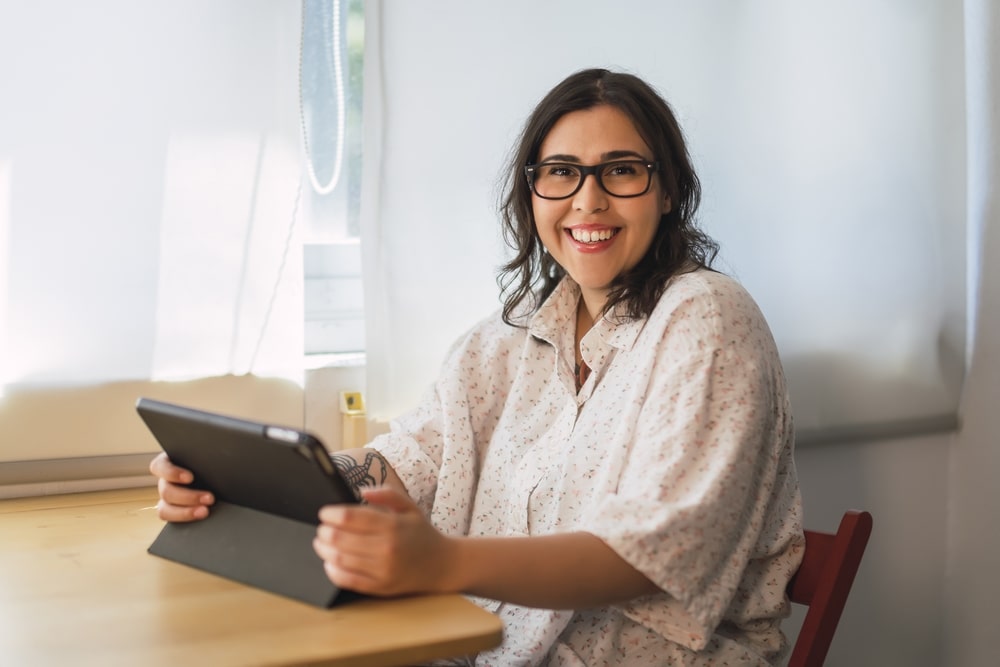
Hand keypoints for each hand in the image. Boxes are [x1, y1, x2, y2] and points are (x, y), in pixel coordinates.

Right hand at [148, 452, 213, 521]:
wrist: (221, 472)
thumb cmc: (214, 461)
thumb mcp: (209, 456)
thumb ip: (206, 457)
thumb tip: (216, 457)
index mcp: (170, 462)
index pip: (160, 466)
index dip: (172, 473)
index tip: (190, 478)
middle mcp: (166, 481)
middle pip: (166, 491)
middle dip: (188, 497)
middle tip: (210, 498)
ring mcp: (169, 497)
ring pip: (165, 509)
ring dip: (185, 512)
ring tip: (205, 511)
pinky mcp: (175, 510)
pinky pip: (172, 520)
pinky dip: (185, 519)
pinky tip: (200, 516)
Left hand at [313, 487, 456, 596]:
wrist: (441, 564)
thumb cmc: (421, 533)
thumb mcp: (409, 507)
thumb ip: (387, 494)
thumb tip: (362, 491)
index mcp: (392, 525)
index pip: (350, 518)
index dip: (331, 514)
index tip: (325, 513)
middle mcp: (386, 548)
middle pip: (340, 539)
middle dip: (324, 532)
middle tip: (321, 528)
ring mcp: (382, 570)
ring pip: (340, 559)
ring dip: (324, 550)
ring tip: (321, 543)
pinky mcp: (380, 587)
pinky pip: (347, 580)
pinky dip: (332, 570)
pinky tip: (330, 562)